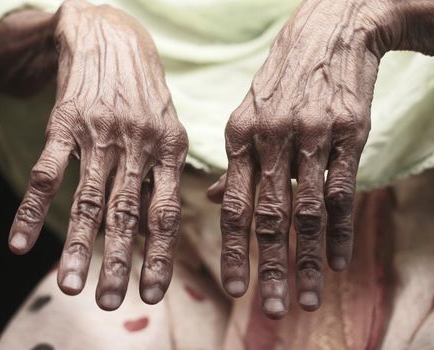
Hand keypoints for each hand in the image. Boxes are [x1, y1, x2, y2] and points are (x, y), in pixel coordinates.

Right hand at [6, 1, 187, 309]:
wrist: (110, 36)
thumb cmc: (144, 92)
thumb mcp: (170, 126)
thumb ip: (167, 174)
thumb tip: (158, 228)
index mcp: (169, 149)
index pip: (165, 212)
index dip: (158, 255)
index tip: (152, 293)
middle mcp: (137, 143)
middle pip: (125, 213)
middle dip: (117, 261)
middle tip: (109, 302)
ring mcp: (100, 133)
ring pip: (87, 199)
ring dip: (78, 245)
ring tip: (71, 285)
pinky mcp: (65, 122)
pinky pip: (47, 173)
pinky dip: (32, 210)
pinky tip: (20, 242)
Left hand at [213, 0, 409, 317]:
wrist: (328, 33)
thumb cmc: (281, 84)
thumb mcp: (247, 116)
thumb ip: (235, 163)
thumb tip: (217, 200)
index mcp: (238, 136)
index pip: (234, 204)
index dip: (234, 249)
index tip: (234, 288)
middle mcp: (270, 138)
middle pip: (269, 215)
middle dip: (269, 266)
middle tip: (272, 308)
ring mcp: (311, 135)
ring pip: (307, 210)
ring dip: (308, 259)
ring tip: (309, 298)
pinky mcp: (348, 132)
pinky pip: (342, 190)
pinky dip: (340, 230)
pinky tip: (339, 261)